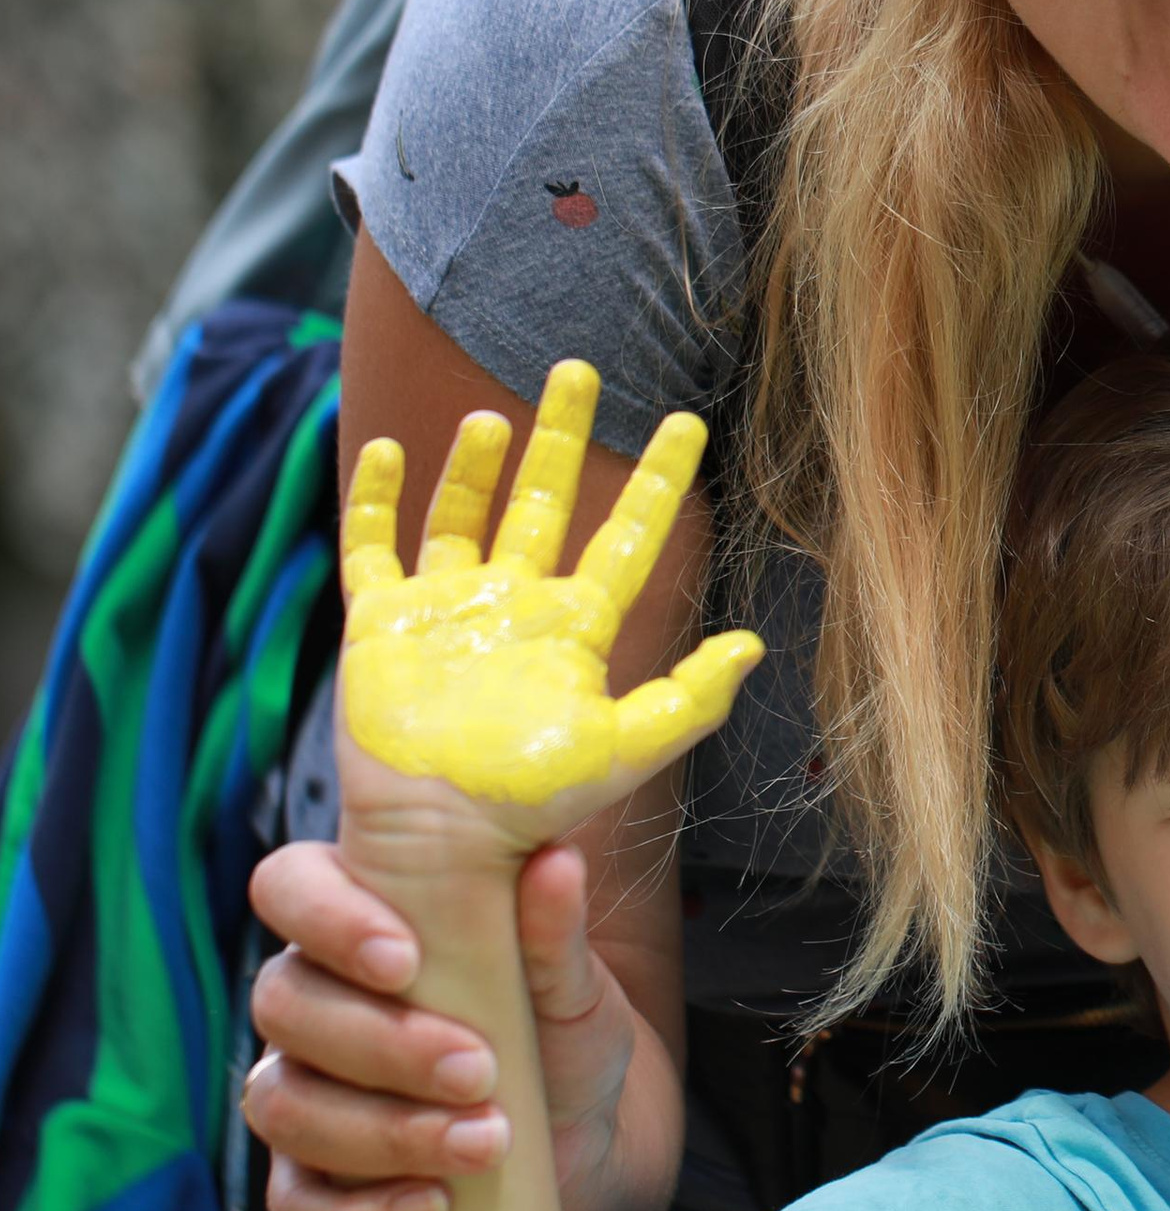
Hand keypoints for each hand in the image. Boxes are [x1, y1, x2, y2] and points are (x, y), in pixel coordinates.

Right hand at [243, 836, 647, 1210]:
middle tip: (479, 1071)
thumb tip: (557, 861)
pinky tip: (430, 1210)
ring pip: (284, 1104)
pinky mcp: (314, 1180)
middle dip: (381, 1044)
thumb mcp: (572, 982)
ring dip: (383, 1131)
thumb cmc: (564, 1031)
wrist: (586, 1138)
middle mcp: (317, 1000)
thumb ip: (556, 929)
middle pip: (283, 1004)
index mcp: (363, 922)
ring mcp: (304, 1090)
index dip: (325, 918)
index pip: (290, 886)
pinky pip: (294, 1206)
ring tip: (485, 1142)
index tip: (406, 961)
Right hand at [338, 358, 761, 855]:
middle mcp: (514, 603)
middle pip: (544, 500)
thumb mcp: (623, 749)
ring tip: (496, 415)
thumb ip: (689, 700)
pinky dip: (378, 498)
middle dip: (562, 435)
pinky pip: (375, 547)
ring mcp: (446, 609)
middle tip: (580, 367)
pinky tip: (390, 449)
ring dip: (476, 464)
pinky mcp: (381, 625)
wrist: (443, 843)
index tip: (688, 421)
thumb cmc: (533, 803)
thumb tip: (753, 645)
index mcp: (575, 625)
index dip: (657, 479)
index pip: (628, 535)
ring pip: (463, 513)